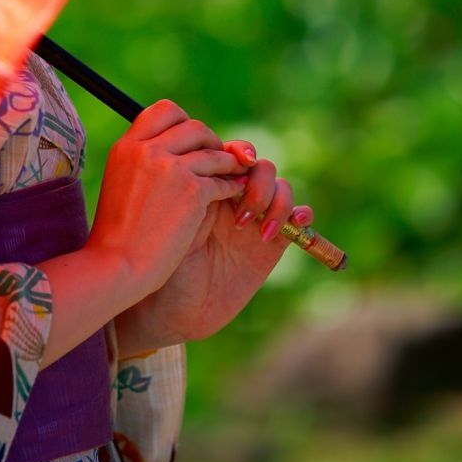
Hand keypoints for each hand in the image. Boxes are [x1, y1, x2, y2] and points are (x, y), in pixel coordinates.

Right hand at [86, 101, 249, 305]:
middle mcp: (147, 150)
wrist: (117, 264)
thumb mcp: (120, 183)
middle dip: (211, 142)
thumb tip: (170, 148)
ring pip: (214, 153)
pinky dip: (231, 186)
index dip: (184, 122)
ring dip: (228, 164)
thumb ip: (142, 161)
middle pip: (194, 127)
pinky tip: (233, 194)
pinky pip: (223, 180)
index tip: (191, 141)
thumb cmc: (116, 234)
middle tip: (216, 157)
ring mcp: (171, 169)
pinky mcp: (193, 191)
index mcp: (126, 146)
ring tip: (234, 173)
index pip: (164, 110)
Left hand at [115, 140, 313, 355]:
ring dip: (275, 199)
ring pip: (280, 187)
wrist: (170, 309)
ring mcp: (254, 220)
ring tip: (253, 227)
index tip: (232, 164)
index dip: (238, 152)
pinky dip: (302, 213)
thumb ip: (192, 191)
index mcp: (205, 185)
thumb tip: (208, 159)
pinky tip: (295, 222)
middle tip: (240, 204)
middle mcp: (231, 199)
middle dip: (257, 179)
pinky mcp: (272, 244)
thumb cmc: (159, 264)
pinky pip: (297, 219)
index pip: (231, 153)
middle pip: (259, 166)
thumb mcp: (171, 222)